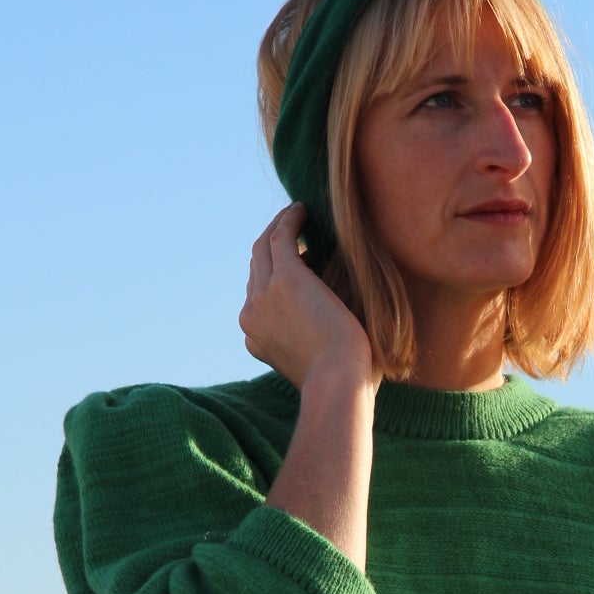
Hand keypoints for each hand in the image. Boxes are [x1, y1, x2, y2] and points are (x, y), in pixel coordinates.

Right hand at [240, 202, 379, 391]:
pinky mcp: (285, 279)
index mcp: (255, 340)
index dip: (272, 276)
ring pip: (262, 248)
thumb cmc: (342, 383)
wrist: (338, 384)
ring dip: (278, 226)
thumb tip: (328, 328)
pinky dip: (289, 219)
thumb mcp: (316, 364)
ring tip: (298, 214)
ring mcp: (263, 297)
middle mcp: (250, 316)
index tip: (295, 263)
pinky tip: (303, 210)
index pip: (257, 298)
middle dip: (270, 246)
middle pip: (255, 268)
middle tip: (293, 230)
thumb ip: (310, 345)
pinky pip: (280, 236)